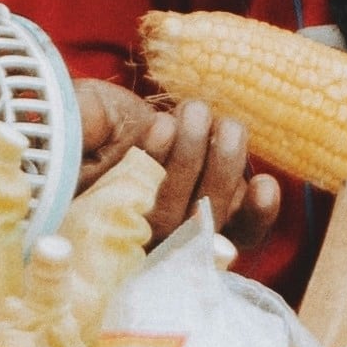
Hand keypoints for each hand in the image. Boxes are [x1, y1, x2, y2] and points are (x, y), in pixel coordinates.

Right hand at [74, 77, 280, 233]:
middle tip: (194, 111)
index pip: (123, 228)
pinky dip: (258, 213)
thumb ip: (82, 125)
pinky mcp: (218, 217)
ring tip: (223, 122)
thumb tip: (81, 126)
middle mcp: (142, 235)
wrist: (130, 120)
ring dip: (224, 166)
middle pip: (174, 219)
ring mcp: (184, 228)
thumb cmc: (98, 119)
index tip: (156, 128)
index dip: (146, 185)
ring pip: (210, 219)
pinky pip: (243, 232)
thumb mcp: (84, 115)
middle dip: (188, 159)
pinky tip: (265, 185)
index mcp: (99, 216)